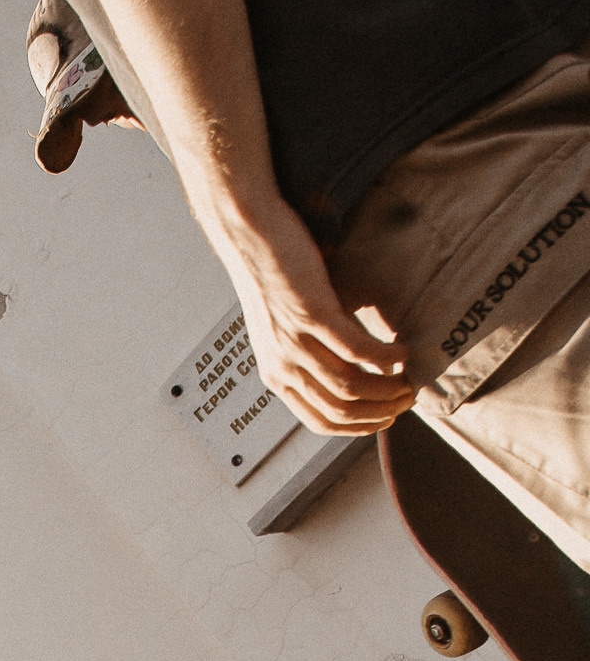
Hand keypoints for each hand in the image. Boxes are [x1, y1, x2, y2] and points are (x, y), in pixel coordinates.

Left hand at [215, 199, 413, 434]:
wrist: (250, 233)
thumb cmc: (276, 275)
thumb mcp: (287, 328)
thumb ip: (310, 353)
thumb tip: (350, 370)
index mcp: (277, 375)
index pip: (321, 422)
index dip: (359, 427)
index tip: (387, 418)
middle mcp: (283, 366)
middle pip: (341, 410)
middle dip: (381, 412)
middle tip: (408, 399)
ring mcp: (295, 342)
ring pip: (350, 387)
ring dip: (387, 389)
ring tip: (410, 380)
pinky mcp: (310, 313)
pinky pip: (356, 349)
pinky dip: (385, 357)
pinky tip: (403, 352)